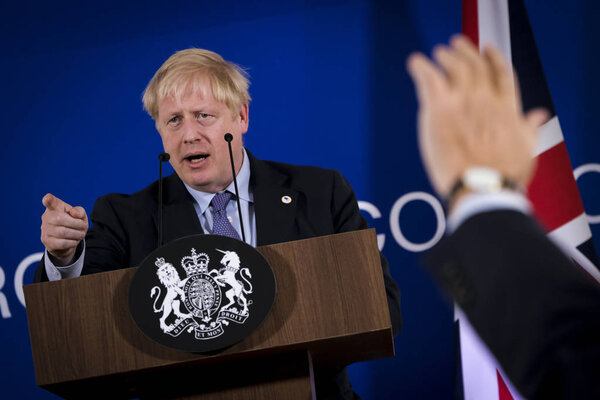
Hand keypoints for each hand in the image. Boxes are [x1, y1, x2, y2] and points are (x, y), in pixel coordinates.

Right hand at [40, 193, 87, 265]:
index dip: (49, 200)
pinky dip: (72, 242)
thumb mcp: (80, 216)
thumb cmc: (74, 224)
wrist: (68, 240)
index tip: (47, 199)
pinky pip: (61, 243)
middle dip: (76, 224)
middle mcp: (47, 217)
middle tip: (84, 227)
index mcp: (55, 207)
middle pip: (60, 219)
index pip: (50, 202)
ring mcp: (45, 229)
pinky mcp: (46, 241)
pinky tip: (75, 241)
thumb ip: (80, 211)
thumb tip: (74, 213)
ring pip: (61, 232)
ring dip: (76, 234)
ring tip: (81, 234)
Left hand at [406, 35, 548, 198]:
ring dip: (445, 56)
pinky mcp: (439, 108)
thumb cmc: (504, 174)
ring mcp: (463, 101)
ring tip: (438, 54)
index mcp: (507, 107)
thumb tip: (538, 116)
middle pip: (475, 65)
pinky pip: (428, 79)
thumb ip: (529, 128)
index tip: (488, 50)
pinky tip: (415, 64)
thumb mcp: (526, 148)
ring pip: (453, 66)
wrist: (482, 186)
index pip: (502, 73)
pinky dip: (421, 68)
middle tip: (456, 46)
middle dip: (466, 52)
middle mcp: (486, 99)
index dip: (494, 58)